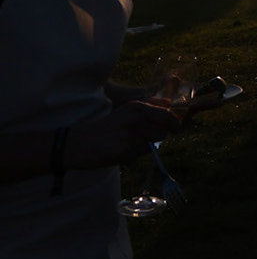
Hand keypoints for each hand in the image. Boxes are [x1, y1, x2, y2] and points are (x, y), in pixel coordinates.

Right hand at [65, 101, 180, 168]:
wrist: (77, 143)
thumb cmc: (105, 128)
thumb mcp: (125, 111)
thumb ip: (149, 106)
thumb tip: (169, 104)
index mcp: (137, 107)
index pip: (167, 114)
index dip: (175, 123)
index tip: (177, 129)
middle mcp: (136, 118)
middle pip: (164, 130)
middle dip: (163, 135)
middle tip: (155, 139)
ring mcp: (131, 134)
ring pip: (154, 144)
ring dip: (147, 146)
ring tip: (131, 144)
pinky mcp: (124, 150)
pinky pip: (140, 154)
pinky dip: (135, 154)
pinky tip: (122, 151)